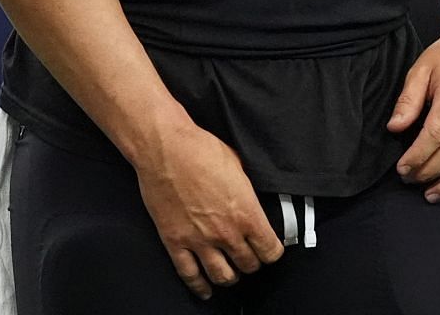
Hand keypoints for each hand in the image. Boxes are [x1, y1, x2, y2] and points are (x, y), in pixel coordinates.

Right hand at [134, 119, 284, 298]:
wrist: (167, 150)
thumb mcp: (239, 167)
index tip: (270, 249)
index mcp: (247, 214)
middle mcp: (226, 233)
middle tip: (249, 257)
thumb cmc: (202, 151)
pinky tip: (205, 290)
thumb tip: (251, 201)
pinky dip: (199, 287)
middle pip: (248, 265)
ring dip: (230, 277)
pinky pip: (189, 275)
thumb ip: (247, 193)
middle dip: (252, 263)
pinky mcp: (175, 242)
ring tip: (231, 272)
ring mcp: (199, 241)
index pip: (270, 250)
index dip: (272, 252)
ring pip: (222, 276)